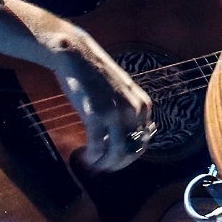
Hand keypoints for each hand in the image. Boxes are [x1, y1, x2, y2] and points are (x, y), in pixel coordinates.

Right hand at [47, 24, 153, 172]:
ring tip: (93, 164)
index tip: (115, 159)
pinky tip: (85, 157)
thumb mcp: (122, 93)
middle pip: (132, 151)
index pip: (144, 141)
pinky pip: (98, 147)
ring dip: (105, 164)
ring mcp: (116, 113)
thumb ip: (128, 113)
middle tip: (102, 166)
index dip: (129, 156)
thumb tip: (126, 141)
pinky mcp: (96, 115)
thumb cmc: (96, 75)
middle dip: (118, 164)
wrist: (77, 55)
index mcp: (144, 105)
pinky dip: (92, 157)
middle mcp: (135, 110)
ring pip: (117, 153)